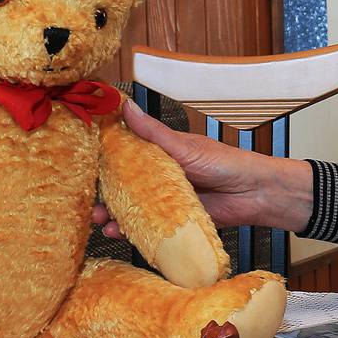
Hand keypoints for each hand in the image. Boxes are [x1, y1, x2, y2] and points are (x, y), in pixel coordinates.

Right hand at [93, 100, 314, 232]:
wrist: (257, 194)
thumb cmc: (224, 162)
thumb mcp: (183, 146)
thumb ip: (151, 132)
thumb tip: (123, 103)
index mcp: (161, 153)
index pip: (125, 156)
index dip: (103, 163)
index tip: (81, 169)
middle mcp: (162, 177)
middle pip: (125, 186)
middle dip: (104, 196)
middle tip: (85, 205)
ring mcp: (168, 200)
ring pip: (134, 208)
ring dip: (115, 215)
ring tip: (99, 222)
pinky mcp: (177, 222)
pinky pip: (150, 226)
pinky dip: (134, 231)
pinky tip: (119, 234)